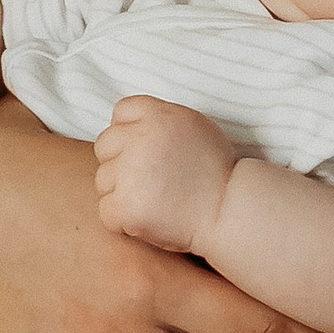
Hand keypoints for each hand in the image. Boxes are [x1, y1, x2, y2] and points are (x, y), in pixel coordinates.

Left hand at [94, 93, 236, 251]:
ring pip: (103, 180)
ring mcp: (130, 172)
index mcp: (158, 115)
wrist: (231, 212)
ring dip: (121, 193)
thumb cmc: (216, 173)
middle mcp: (141, 138)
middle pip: (105, 145)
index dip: (130, 133)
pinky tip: (150, 219)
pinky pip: (106, 210)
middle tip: (151, 182)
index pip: (121, 112)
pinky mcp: (126, 205)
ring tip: (155, 202)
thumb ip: (160, 119)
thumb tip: (124, 123)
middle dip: (121, 163)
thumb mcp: (194, 127)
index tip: (147, 152)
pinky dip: (123, 220)